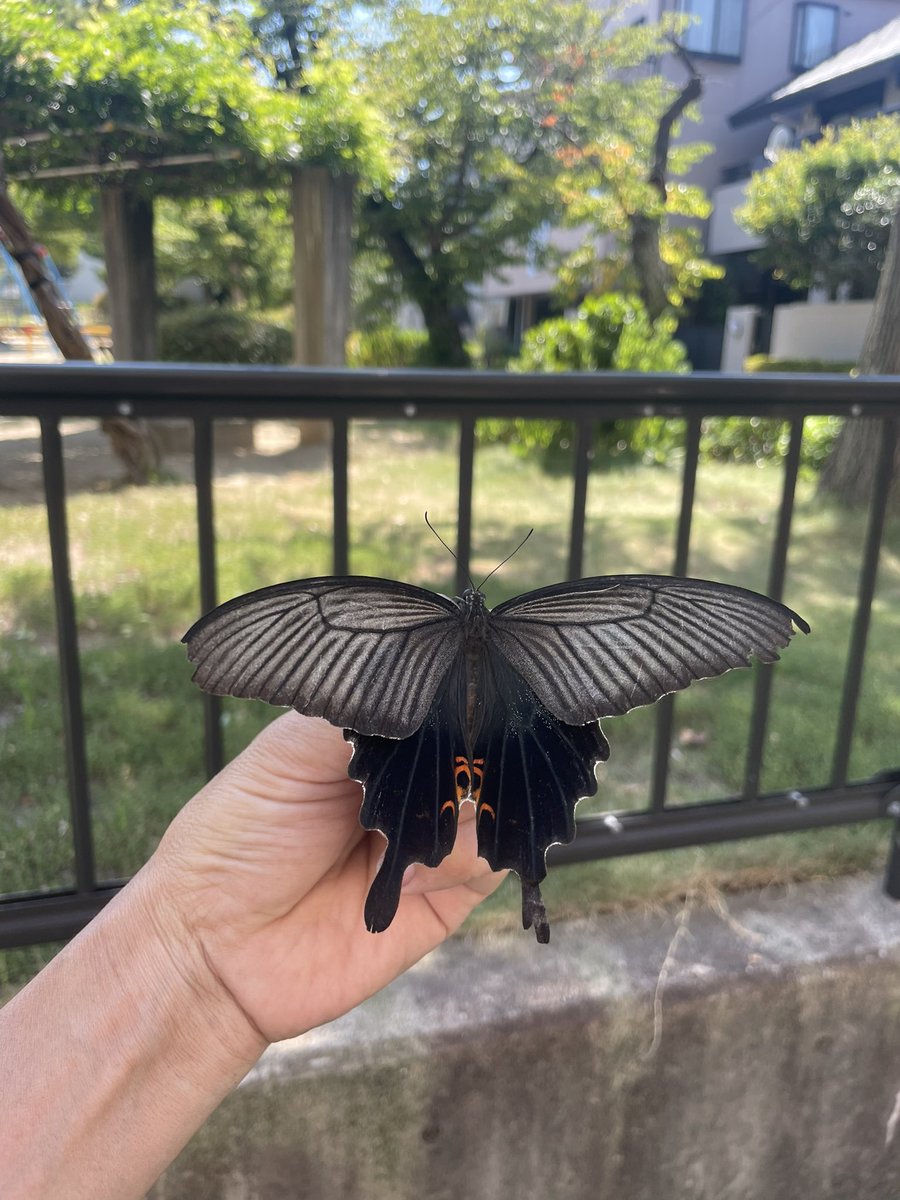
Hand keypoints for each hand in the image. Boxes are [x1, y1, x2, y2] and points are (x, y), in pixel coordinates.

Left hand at [144, 711, 505, 1043]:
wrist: (217, 952)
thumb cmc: (237, 837)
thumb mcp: (291, 751)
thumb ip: (364, 711)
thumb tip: (435, 678)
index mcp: (373, 732)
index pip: (440, 696)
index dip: (458, 692)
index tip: (466, 691)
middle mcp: (410, 778)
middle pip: (481, 744)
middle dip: (474, 749)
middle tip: (442, 764)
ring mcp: (432, 833)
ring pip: (498, 799)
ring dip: (465, 809)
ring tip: (402, 832)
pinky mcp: (448, 892)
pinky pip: (493, 861)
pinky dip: (464, 860)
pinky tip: (408, 878)